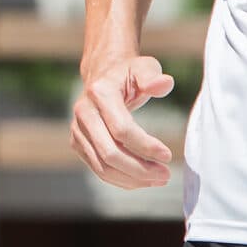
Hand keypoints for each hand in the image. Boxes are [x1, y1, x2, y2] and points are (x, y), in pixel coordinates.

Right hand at [71, 55, 175, 187]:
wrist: (103, 77)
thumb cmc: (129, 74)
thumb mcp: (144, 67)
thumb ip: (154, 76)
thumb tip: (164, 84)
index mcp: (100, 93)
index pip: (121, 129)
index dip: (145, 146)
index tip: (168, 155)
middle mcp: (83, 112)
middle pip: (110, 153)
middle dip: (140, 169)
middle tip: (166, 175)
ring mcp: (77, 130)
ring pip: (103, 166)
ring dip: (132, 178)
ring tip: (158, 179)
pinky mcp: (78, 143)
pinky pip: (99, 169)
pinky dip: (122, 179)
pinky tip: (143, 179)